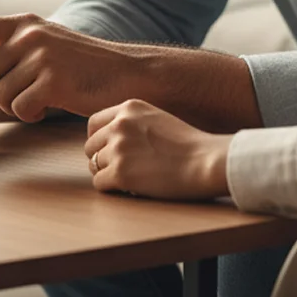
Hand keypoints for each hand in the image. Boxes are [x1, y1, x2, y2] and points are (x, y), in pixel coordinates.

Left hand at [0, 13, 146, 121]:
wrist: (126, 73)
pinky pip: (21, 107)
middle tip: (23, 92)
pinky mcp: (53, 77)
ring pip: (0, 94)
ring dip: (16, 105)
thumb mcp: (45, 46)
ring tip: (42, 96)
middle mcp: (28, 33)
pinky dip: (31, 114)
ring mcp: (41, 54)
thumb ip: (11, 48)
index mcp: (22, 24)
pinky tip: (49, 107)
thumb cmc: (81, 67)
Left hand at [84, 100, 232, 199]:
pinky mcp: (121, 173)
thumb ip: (133, 123)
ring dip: (108, 174)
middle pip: (90, 146)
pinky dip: (112, 189)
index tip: (108, 150)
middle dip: (102, 159)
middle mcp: (119, 124)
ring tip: (130, 178)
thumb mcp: (157, 118)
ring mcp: (119, 148)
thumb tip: (109, 138)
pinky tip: (130, 188)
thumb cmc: (189, 145)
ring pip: (94, 165)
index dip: (99, 140)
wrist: (206, 162)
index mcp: (129, 108)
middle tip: (121, 169)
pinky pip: (100, 184)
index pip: (93, 124)